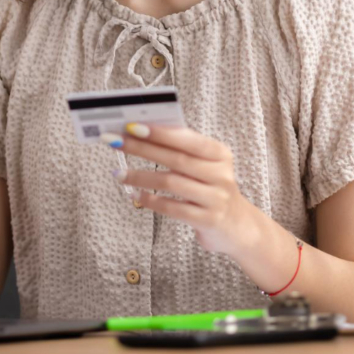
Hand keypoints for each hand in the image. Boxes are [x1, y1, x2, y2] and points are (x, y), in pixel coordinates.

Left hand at [102, 123, 260, 255]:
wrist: (238, 227)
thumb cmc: (212, 189)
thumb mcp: (206, 165)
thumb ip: (182, 149)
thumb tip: (143, 130)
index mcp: (219, 153)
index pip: (187, 138)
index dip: (159, 132)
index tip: (132, 125)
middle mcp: (220, 174)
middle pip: (176, 159)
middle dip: (142, 149)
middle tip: (116, 142)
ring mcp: (215, 198)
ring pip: (171, 183)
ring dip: (140, 176)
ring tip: (118, 174)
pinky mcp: (207, 220)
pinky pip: (173, 208)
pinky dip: (151, 200)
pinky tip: (135, 194)